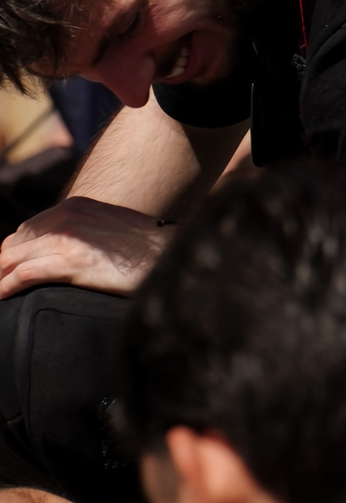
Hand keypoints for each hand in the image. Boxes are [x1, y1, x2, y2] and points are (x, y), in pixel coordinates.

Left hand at [0, 199, 171, 299]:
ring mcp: (68, 238)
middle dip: (3, 267)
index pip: (26, 231)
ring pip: (13, 259)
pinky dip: (7, 286)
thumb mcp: (108, 227)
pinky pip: (24, 274)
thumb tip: (60, 252)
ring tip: (1, 292)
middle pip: (14, 244)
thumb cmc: (145, 249)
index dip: (14, 254)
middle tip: (3, 285)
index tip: (10, 272)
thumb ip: (82, 232)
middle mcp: (67, 216)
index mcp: (74, 206)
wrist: (171, 255)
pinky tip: (4, 296)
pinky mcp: (73, 261)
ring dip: (1, 278)